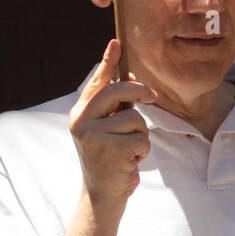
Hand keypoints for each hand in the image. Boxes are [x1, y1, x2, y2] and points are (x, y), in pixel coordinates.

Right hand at [69, 39, 157, 211]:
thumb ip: (116, 107)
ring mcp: (93, 135)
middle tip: (153, 97)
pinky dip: (143, 150)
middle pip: (118, 91)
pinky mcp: (109, 149)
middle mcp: (81, 121)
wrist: (103, 194)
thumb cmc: (110, 157)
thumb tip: (131, 78)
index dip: (108, 61)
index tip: (117, 41)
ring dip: (141, 135)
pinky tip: (131, 160)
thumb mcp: (108, 129)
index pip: (96, 82)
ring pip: (135, 118)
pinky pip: (141, 138)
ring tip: (129, 149)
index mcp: (80, 113)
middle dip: (140, 92)